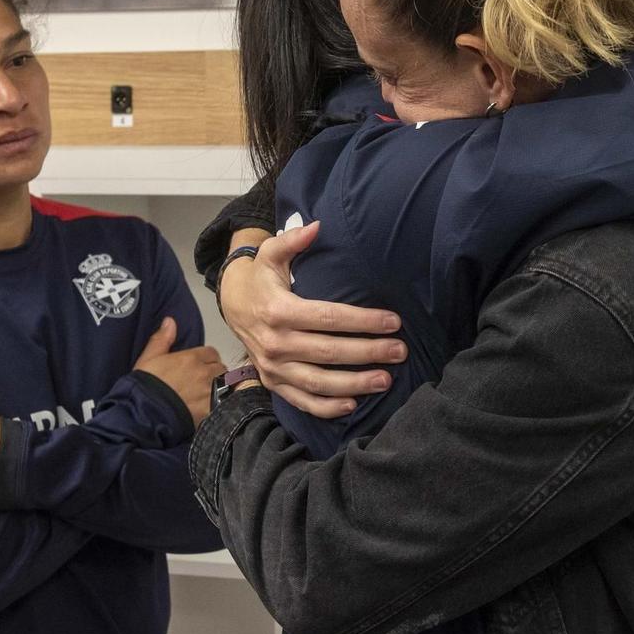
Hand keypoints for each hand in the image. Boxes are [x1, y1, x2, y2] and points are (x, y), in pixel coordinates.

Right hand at [131, 316, 223, 422]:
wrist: (146, 413)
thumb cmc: (145, 386)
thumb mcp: (149, 358)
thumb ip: (162, 339)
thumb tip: (170, 322)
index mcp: (191, 358)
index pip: (211, 353)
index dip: (207, 358)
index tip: (201, 364)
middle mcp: (204, 373)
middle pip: (220, 368)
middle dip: (215, 372)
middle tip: (204, 380)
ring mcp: (209, 392)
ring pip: (225, 385)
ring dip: (220, 387)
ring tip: (209, 393)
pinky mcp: (210, 410)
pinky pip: (223, 402)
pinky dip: (219, 403)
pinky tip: (210, 407)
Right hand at [220, 221, 405, 419]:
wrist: (232, 305)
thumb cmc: (261, 278)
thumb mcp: (270, 254)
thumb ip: (292, 240)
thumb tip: (316, 226)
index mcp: (278, 311)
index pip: (328, 318)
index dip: (363, 321)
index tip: (393, 321)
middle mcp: (275, 343)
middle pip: (330, 351)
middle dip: (369, 352)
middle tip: (400, 351)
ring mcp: (273, 367)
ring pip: (319, 381)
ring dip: (355, 384)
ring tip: (386, 380)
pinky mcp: (273, 383)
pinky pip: (302, 401)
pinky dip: (327, 407)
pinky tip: (353, 405)